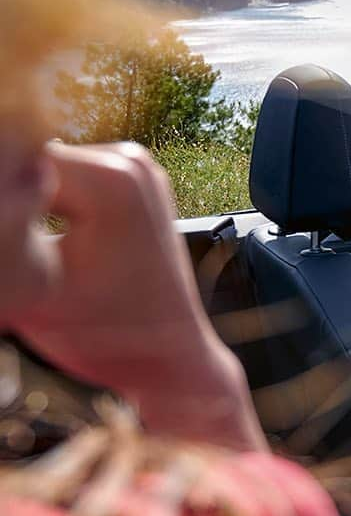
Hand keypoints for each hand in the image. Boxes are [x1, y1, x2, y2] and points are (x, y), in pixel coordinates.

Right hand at [14, 142, 264, 450]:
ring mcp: (136, 167)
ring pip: (43, 167)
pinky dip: (44, 202)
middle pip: (29, 159)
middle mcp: (129, 161)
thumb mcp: (30, 288)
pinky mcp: (132, 182)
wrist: (170, 360)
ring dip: (19, 199)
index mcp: (111, 180)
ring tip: (25, 249)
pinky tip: (36, 238)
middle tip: (9, 249)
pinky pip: (68, 179)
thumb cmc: (107, 336)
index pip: (10, 155)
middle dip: (5, 198)